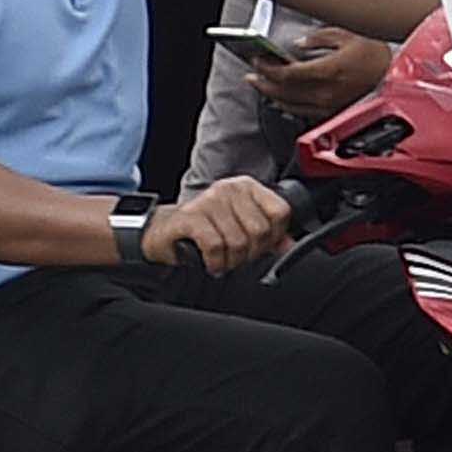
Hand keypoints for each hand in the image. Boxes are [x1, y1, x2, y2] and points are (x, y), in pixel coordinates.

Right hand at [143, 179, 289, 274]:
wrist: (162, 231)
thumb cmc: (203, 229)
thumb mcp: (239, 228)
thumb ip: (268, 235)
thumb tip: (290, 246)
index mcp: (246, 187)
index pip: (280, 212)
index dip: (275, 237)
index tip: (261, 246)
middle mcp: (229, 189)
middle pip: (260, 230)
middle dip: (251, 253)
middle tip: (238, 257)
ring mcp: (208, 201)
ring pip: (238, 241)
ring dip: (232, 261)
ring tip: (222, 260)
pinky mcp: (190, 217)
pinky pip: (216, 246)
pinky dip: (216, 262)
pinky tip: (211, 263)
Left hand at [243, 21, 396, 120]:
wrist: (400, 77)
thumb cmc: (379, 56)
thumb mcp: (348, 36)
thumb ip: (319, 40)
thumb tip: (299, 45)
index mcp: (328, 71)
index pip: (286, 73)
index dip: (267, 68)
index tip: (257, 60)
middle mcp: (327, 92)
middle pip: (284, 92)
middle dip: (263, 83)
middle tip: (251, 75)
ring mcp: (331, 106)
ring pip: (290, 105)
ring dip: (272, 96)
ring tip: (262, 87)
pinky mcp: (335, 113)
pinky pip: (304, 112)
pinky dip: (288, 106)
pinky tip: (282, 101)